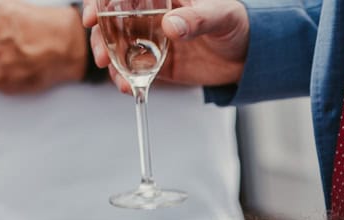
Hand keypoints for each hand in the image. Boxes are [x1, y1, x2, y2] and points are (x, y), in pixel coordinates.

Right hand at [81, 0, 249, 94]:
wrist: (250, 56)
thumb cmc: (239, 24)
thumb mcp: (222, 16)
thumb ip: (197, 19)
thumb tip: (171, 25)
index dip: (101, 1)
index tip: (92, 16)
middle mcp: (150, 15)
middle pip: (110, 20)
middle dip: (99, 37)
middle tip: (101, 56)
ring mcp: (150, 39)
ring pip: (117, 46)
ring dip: (109, 61)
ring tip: (115, 77)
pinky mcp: (156, 63)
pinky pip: (133, 70)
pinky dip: (125, 79)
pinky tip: (127, 87)